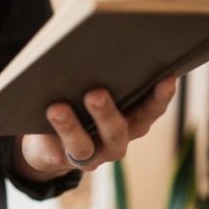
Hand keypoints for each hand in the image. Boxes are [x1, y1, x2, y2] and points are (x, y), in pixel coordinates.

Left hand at [13, 77, 177, 180]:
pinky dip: (48, 133)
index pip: (151, 110)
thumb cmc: (80, 105)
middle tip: (95, 93)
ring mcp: (90, 155)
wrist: (49, 144)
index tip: (167, 77)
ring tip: (57, 109)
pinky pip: (55, 149)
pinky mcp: (61, 160)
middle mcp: (115, 142)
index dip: (160, 96)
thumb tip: (98, 48)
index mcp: (132, 122)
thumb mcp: (96, 91)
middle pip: (116, 130)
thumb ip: (105, 78)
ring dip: (69, 126)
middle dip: (106, 112)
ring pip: (82, 146)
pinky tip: (41, 116)